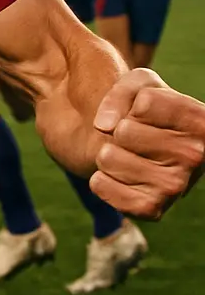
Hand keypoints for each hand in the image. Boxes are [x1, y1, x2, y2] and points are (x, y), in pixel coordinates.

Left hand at [90, 69, 204, 218]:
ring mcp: (176, 186)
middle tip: (135, 138)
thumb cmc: (145, 110)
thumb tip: (105, 126)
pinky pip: (101, 186)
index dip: (134, 104)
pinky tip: (118, 177)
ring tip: (128, 156)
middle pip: (124, 131)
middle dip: (119, 130)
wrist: (143, 148)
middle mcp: (196, 156)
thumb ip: (123, 92)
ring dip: (107, 154)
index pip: (145, 102)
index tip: (146, 112)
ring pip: (107, 158)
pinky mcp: (151, 208)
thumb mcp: (139, 86)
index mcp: (200, 122)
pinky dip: (99, 179)